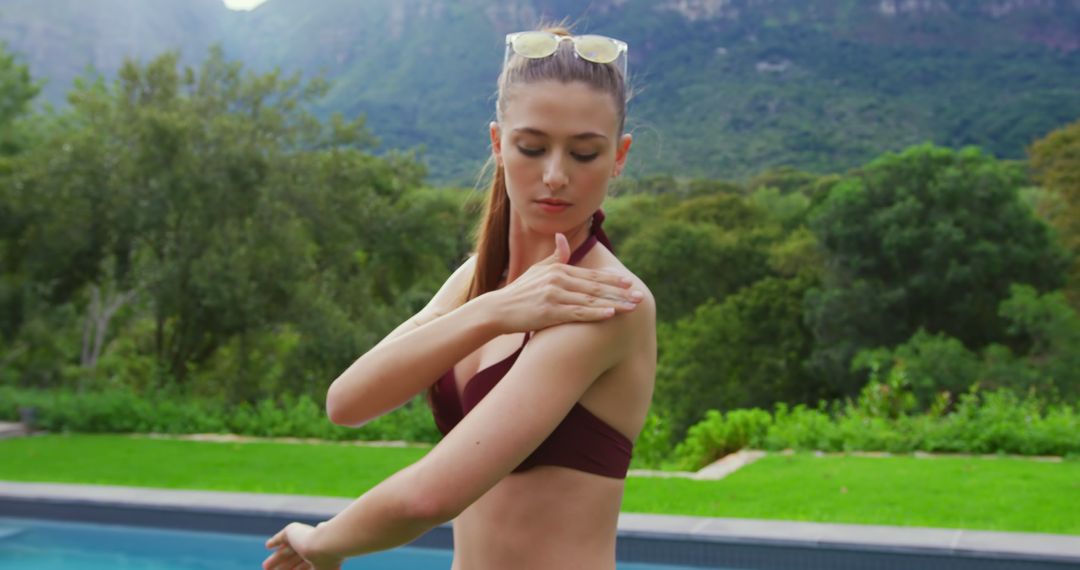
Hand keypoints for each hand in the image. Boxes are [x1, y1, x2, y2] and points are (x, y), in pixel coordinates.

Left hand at [263, 521, 343, 569]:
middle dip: (283, 567)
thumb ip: (306, 569)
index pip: (304, 566)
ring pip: (285, 551)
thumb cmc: (325, 565)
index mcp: (320, 557)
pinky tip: (268, 546)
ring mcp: (303, 537)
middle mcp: (312, 546)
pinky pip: (281, 537)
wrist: (324, 547)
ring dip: (275, 559)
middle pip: (293, 559)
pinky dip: (275, 541)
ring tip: (265, 567)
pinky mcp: (293, 530)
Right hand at [486, 232, 642, 333]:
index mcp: (558, 270)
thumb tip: (563, 236)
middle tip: (639, 296)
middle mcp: (558, 280)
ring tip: (631, 308)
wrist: (498, 309)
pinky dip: (595, 313)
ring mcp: (554, 296)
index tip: (629, 283)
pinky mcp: (549, 312)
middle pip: (595, 287)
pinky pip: (577, 313)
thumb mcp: (537, 269)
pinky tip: (610, 315)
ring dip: (614, 304)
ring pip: (590, 300)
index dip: (612, 279)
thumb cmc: (520, 291)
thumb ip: (555, 256)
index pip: (591, 275)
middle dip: (620, 292)